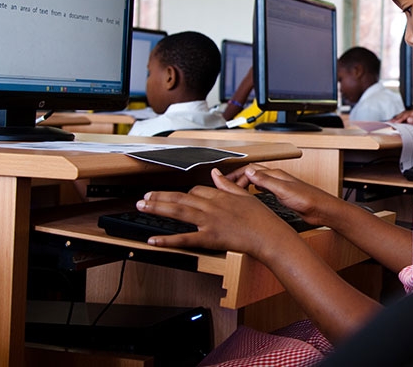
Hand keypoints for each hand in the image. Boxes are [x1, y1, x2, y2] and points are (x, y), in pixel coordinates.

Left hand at [136, 167, 295, 256]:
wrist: (269, 235)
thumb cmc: (261, 218)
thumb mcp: (244, 195)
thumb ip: (227, 184)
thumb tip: (216, 173)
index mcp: (220, 196)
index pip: (196, 190)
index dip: (184, 194)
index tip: (176, 198)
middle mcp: (211, 206)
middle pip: (180, 198)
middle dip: (159, 197)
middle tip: (143, 197)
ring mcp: (209, 221)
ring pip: (178, 212)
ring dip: (157, 208)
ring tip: (142, 207)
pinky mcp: (210, 238)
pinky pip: (185, 238)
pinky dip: (168, 240)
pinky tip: (154, 240)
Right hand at [235, 164, 341, 226]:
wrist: (322, 210)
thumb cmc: (309, 200)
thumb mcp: (284, 190)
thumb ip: (266, 180)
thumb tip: (249, 171)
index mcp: (276, 175)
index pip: (251, 169)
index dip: (236, 174)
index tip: (224, 181)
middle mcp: (277, 178)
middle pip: (252, 173)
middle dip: (237, 178)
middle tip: (225, 187)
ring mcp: (279, 187)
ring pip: (257, 181)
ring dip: (244, 184)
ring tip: (234, 191)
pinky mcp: (282, 196)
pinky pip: (263, 189)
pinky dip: (253, 190)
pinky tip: (252, 196)